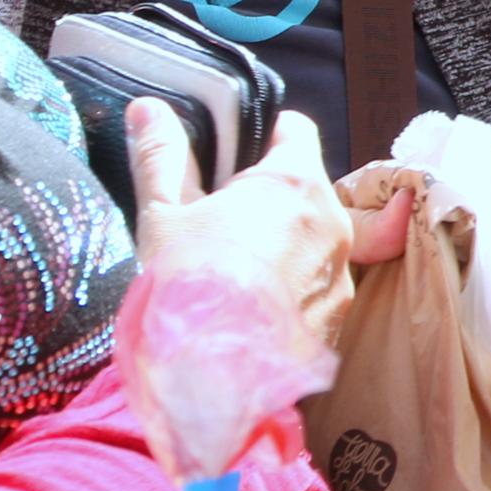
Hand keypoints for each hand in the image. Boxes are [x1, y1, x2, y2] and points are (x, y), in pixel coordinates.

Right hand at [128, 104, 404, 351]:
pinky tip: (246, 312)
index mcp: (294, 181)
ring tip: (228, 274)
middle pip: (306, 188)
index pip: (295, 131)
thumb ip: (161, 156)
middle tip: (218, 225)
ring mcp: (341, 272)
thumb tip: (148, 107)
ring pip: (314, 240)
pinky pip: (316, 287)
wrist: (207, 383)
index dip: (266, 138)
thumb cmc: (181, 287)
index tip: (238, 156)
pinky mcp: (339, 319)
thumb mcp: (162, 215)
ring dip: (283, 246)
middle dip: (269, 199)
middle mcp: (332, 220)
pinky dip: (290, 290)